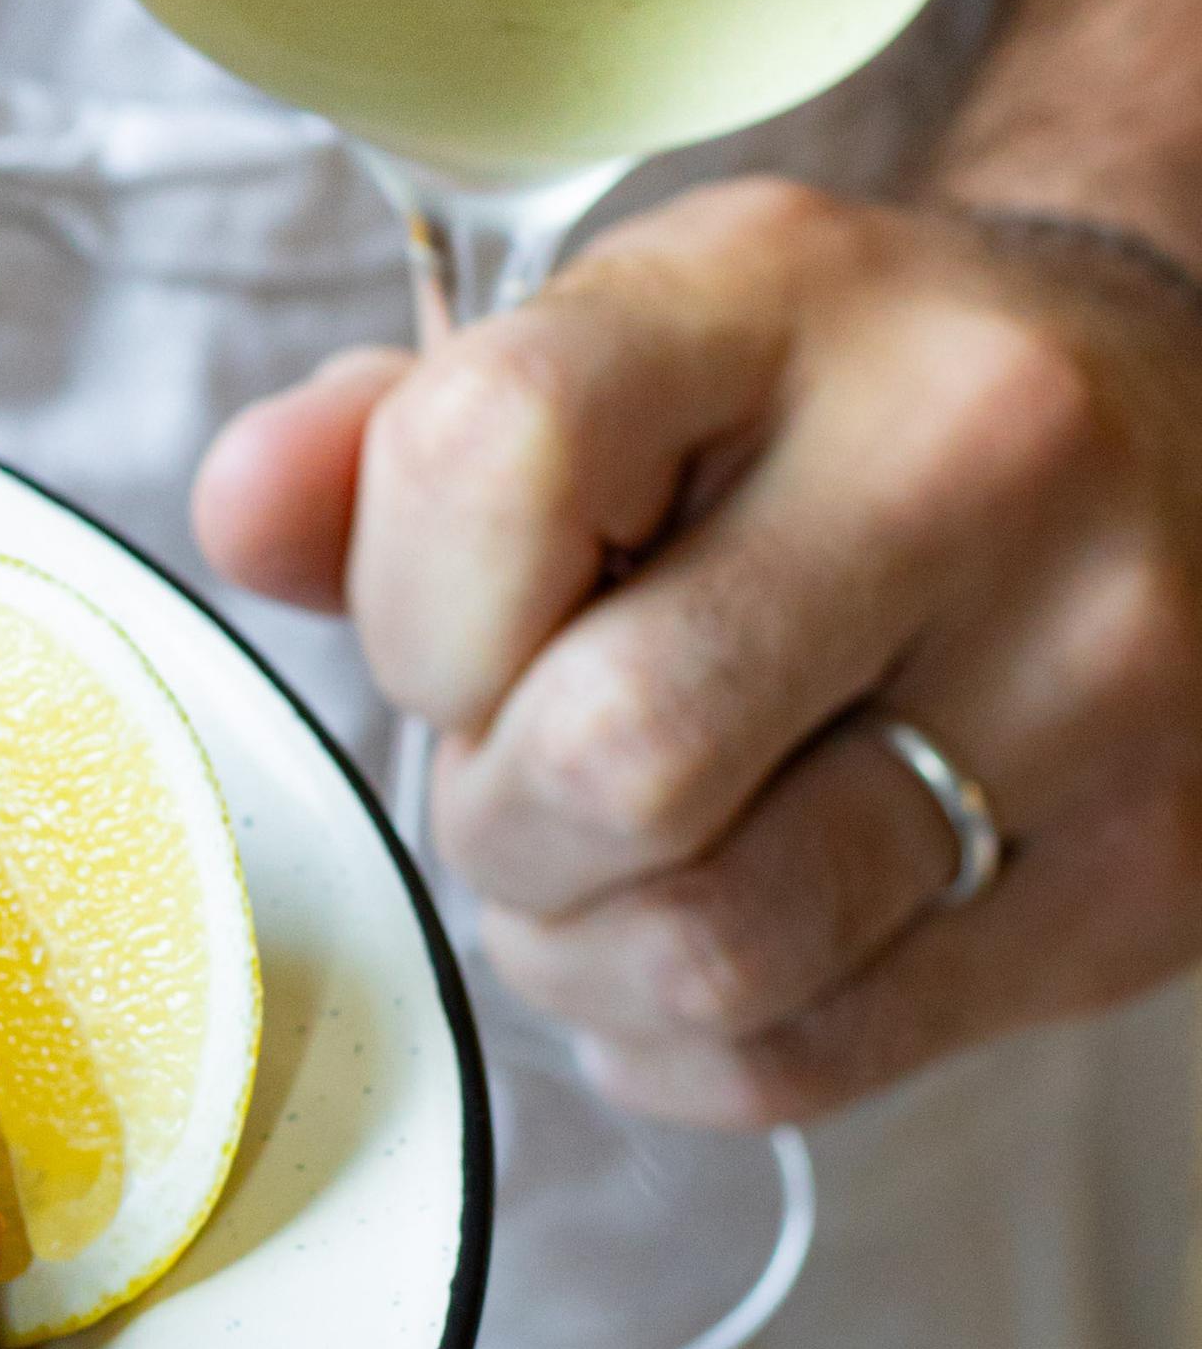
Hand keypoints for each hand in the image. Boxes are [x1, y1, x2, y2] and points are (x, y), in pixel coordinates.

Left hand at [192, 179, 1201, 1124]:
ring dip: (577, 950)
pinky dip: (684, 1042)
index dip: (410, 608)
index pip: (494, 454)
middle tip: (513, 782)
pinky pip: (813, 1053)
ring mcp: (1091, 677)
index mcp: (777, 295)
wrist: (1177, 421)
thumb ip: (391, 448)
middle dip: (493, 818)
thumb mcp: (614, 351)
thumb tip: (240, 509)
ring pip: (713, 941)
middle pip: (611, 754)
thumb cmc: (822, 408)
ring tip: (595, 871)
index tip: (445, 636)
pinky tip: (686, 955)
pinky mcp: (1145, 874)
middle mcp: (969, 460)